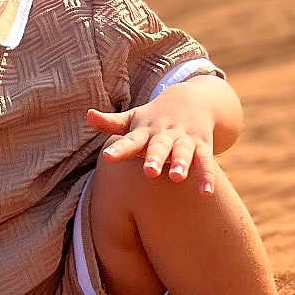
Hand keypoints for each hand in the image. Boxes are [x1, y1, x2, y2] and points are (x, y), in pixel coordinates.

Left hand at [87, 102, 218, 192]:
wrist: (193, 100)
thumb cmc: (154, 118)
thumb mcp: (133, 119)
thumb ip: (111, 123)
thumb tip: (88, 115)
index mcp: (145, 131)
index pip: (130, 140)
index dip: (119, 149)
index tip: (108, 157)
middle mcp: (165, 135)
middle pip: (159, 147)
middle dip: (155, 158)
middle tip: (149, 172)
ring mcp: (184, 141)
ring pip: (184, 152)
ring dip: (182, 163)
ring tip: (178, 177)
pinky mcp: (202, 147)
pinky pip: (205, 163)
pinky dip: (206, 177)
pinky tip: (205, 194)